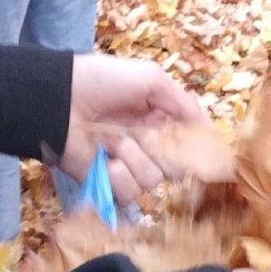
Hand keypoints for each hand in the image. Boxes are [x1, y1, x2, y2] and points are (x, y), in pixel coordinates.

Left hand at [58, 55, 207, 203]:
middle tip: (145, 136)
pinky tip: (104, 158)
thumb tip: (211, 132)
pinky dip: (117, 175)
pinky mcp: (106, 182)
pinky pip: (128, 191)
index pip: (187, 142)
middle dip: (165, 152)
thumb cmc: (104, 82)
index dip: (194, 147)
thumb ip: (184, 104)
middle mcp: (146, 144)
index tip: (205, 152)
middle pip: (176, 166)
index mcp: (158, 118)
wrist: (59, 99)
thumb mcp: (152, 79)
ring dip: (134, 158)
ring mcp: (126, 164)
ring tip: (113, 141)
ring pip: (153, 179)